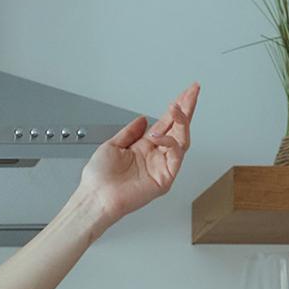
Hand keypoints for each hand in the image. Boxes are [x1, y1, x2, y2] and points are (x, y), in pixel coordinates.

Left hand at [77, 81, 198, 228]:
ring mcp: (160, 168)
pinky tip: (159, 136)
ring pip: (182, 140)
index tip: (186, 92)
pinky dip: (170, 143)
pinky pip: (176, 157)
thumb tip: (142, 119)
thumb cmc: (99, 178)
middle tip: (193, 91)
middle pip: (179, 129)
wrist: (95, 197)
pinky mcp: (164, 180)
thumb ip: (129, 131)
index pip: (166, 123)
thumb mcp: (112, 145)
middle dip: (187, 109)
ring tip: (176, 109)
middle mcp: (154, 156)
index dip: (177, 107)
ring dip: (181, 122)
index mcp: (143, 148)